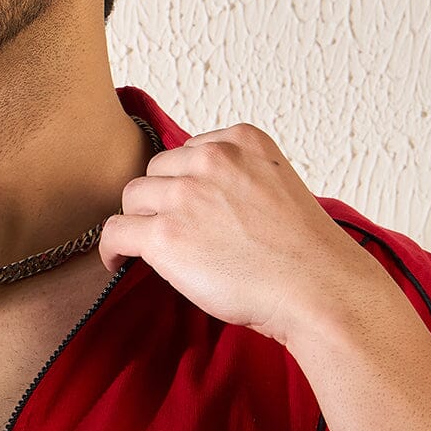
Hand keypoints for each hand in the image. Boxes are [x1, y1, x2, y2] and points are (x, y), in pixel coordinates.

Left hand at [98, 123, 383, 346]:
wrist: (318, 290)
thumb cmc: (305, 254)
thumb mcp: (277, 187)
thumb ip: (237, 180)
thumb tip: (197, 202)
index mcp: (242, 140)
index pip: (188, 152)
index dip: (185, 184)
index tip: (191, 209)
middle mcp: (211, 159)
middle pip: (156, 172)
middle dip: (161, 201)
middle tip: (175, 234)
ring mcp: (186, 195)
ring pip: (133, 198)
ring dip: (140, 222)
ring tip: (150, 249)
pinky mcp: (165, 234)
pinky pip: (116, 230)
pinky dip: (112, 247)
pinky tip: (118, 261)